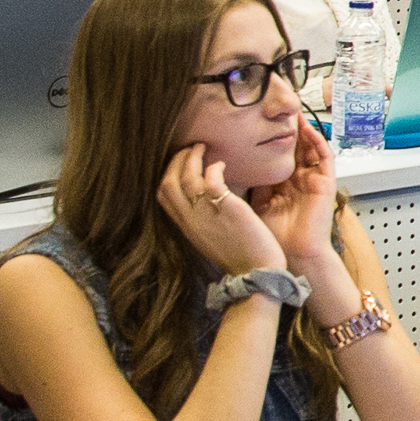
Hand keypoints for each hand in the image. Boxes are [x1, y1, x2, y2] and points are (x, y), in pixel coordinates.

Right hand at [155, 145, 285, 277]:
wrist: (257, 273)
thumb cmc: (241, 254)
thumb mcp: (212, 236)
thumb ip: (204, 218)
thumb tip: (207, 197)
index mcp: (186, 226)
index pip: (163, 195)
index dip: (168, 173)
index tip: (182, 163)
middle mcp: (191, 220)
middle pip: (167, 182)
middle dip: (176, 160)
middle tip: (191, 149)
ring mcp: (206, 215)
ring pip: (185, 178)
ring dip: (191, 158)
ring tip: (202, 147)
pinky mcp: (226, 210)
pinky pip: (209, 180)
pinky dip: (212, 167)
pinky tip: (222, 164)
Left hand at [252, 119, 342, 282]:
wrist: (293, 255)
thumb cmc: (276, 238)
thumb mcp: (257, 206)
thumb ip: (252, 186)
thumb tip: (235, 167)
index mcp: (284, 187)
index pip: (279, 157)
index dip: (272, 140)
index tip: (261, 124)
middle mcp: (300, 182)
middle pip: (296, 149)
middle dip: (288, 130)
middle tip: (278, 110)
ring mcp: (314, 181)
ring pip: (311, 148)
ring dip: (304, 130)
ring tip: (293, 112)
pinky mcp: (326, 183)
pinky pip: (325, 157)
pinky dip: (317, 141)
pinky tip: (307, 128)